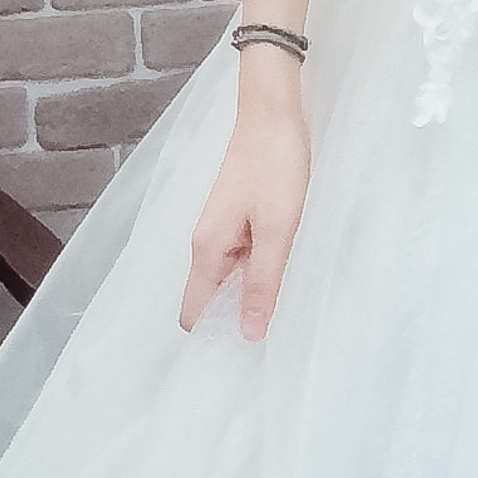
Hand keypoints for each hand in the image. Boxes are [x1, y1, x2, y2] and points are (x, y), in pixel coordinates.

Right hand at [180, 59, 311, 335]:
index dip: (209, 339)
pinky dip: (259, 274)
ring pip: (230, 279)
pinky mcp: (242, 216)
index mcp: (207, 250)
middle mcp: (207, 243)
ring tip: (280, 324)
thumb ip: (263, 283)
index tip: (232, 367)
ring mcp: (224, 229)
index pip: (192, 312)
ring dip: (249, 300)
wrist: (274, 110)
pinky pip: (244, 259)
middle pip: (209, 300)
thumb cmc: (275, 167)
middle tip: (267, 352)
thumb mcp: (277, 230)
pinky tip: (285, 280)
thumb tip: (248, 334)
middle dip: (231, 325)